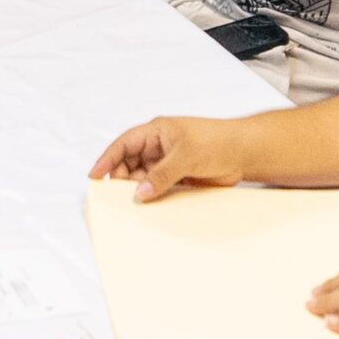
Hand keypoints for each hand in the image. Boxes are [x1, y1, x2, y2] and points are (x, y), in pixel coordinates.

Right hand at [87, 116, 247, 201]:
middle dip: (121, 178)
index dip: (107, 159)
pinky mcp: (177, 177)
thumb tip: (139, 193)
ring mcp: (167, 163)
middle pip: (129, 163)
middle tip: (117, 197)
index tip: (94, 176)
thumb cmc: (216, 142)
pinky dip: (151, 196)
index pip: (124, 144)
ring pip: (142, 178)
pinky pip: (157, 188)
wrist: (244, 153)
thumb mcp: (185, 156)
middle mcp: (158, 146)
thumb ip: (161, 175)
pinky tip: (148, 206)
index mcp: (156, 132)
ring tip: (133, 204)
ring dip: (137, 189)